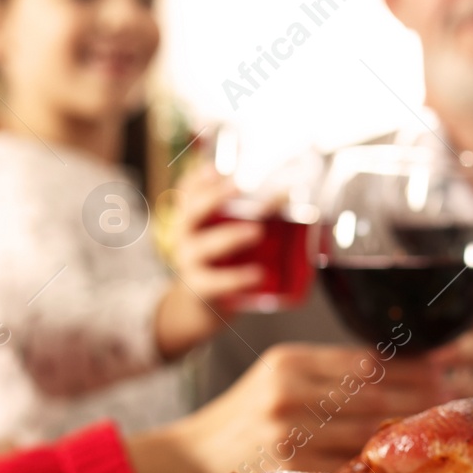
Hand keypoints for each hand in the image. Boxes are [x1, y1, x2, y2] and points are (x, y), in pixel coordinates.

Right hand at [128, 344, 440, 472]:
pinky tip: (401, 464)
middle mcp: (288, 394)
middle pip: (374, 397)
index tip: (443, 371)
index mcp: (288, 363)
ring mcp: (288, 436)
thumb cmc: (245, 415)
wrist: (188, 457)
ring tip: (436, 431)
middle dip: (420, 399)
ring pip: (367, 433)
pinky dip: (377, 465)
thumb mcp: (277, 376)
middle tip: (453, 401)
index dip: (411, 368)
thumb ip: (330, 371)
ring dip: (407, 434)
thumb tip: (401, 369)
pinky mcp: (289, 472)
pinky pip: (347, 467)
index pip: (366, 363)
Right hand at [154, 165, 264, 358]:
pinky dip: (236, 278)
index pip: (188, 192)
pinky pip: (215, 282)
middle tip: (240, 184)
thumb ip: (243, 215)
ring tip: (256, 231)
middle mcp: (185, 237)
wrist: (198, 305)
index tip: (217, 166)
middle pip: (191, 211)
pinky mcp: (200, 288)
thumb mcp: (223, 234)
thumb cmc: (218, 261)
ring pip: (203, 246)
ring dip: (230, 236)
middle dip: (215, 196)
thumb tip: (288, 195)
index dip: (199, 178)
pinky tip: (256, 274)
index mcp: (191, 218)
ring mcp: (190, 263)